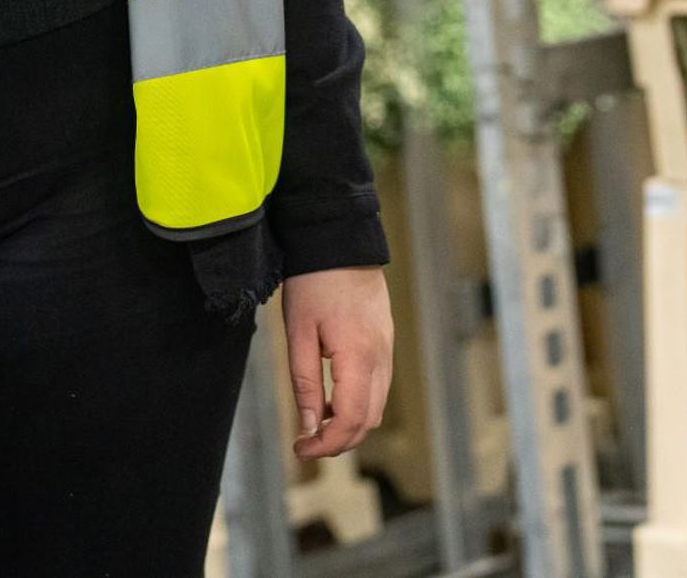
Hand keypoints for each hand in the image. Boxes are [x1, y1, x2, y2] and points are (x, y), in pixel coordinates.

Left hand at [281, 265, 393, 461]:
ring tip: (315, 421)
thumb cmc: (314, 281)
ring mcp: (387, 348)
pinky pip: (378, 385)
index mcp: (359, 356)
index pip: (351, 420)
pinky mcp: (385, 340)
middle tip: (306, 442)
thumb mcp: (299, 332)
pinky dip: (358, 402)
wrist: (340, 238)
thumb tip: (309, 427)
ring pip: (376, 405)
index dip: (326, 444)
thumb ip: (305, 382)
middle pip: (368, 420)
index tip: (301, 449)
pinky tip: (331, 396)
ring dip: (349, 423)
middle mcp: (381, 356)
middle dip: (338, 441)